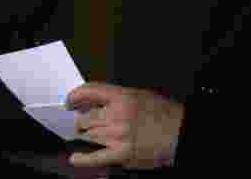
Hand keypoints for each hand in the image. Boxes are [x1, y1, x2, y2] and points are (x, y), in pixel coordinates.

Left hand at [66, 82, 183, 169]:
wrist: (179, 133)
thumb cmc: (164, 114)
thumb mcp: (141, 95)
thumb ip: (118, 98)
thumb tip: (96, 103)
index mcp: (123, 97)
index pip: (90, 91)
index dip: (76, 96)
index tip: (70, 101)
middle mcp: (118, 115)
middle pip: (85, 118)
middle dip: (81, 121)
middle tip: (81, 122)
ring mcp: (118, 136)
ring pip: (88, 135)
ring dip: (85, 136)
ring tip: (83, 135)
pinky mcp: (122, 154)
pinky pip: (96, 157)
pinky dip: (83, 159)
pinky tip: (76, 158)